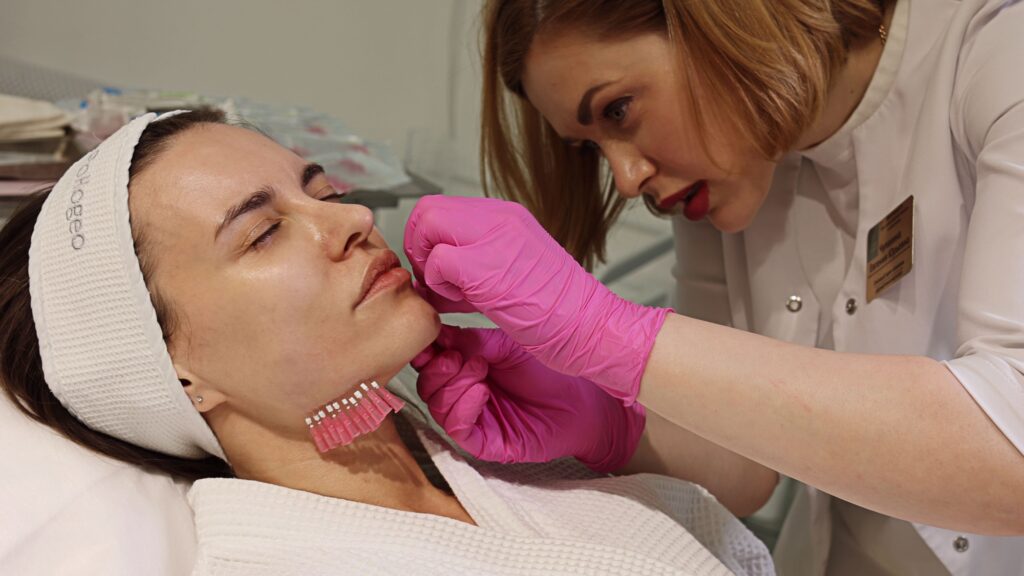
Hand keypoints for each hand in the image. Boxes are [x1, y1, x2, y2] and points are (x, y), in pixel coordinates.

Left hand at [404, 196, 670, 402]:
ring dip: (427, 265)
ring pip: (428, 226)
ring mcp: (495, 237)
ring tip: (449, 295)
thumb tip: (438, 267)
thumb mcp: (515, 270)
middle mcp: (500, 217)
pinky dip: (438, 287)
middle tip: (432, 281)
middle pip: (428, 210)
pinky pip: (436, 263)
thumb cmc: (559, 312)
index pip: (443, 207)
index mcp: (507, 217)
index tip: (436, 270)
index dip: (428, 239)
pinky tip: (461, 305)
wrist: (593, 327)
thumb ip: (478, 261)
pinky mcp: (487, 268)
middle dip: (418, 246)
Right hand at [411, 325, 645, 472]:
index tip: (434, 341)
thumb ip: (472, 342)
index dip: (427, 351)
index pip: (430, 361)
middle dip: (440, 369)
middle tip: (462, 357)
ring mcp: (474, 420)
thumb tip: (438, 336)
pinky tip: (482, 392)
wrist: (583, 399)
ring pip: (438, 407)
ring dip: (454, 386)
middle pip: (427, 386)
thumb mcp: (507, 345)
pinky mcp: (485, 442)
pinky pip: (458, 429)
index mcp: (465, 367)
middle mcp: (464, 394)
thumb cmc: (549, 369)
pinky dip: (464, 408)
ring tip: (481, 370)